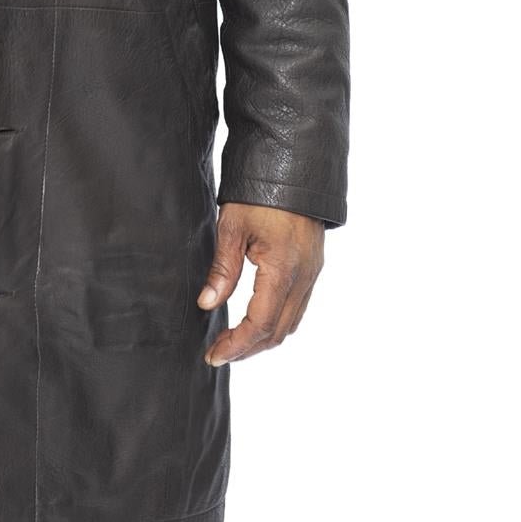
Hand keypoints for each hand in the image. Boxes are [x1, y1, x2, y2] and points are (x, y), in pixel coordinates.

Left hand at [196, 202, 324, 365]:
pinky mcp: (313, 266)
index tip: (214, 355)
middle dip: (248, 348)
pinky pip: (298, 307)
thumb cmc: (260, 193)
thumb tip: (207, 304)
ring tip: (234, 342)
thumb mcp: (232, 227)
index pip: (260, 324)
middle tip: (219, 353)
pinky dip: (277, 322)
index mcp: (283, 270)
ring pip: (291, 322)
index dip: (237, 345)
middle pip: (279, 331)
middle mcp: (304, 277)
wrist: (295, 166)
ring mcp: (312, 273)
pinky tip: (257, 320)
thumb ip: (223, 270)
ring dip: (263, 338)